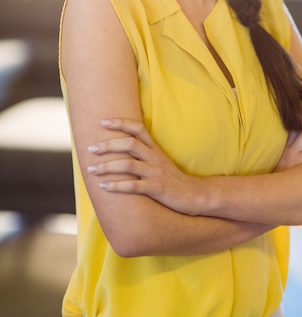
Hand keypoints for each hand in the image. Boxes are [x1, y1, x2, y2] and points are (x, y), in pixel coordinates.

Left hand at [87, 118, 202, 214]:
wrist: (195, 195)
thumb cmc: (173, 179)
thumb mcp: (159, 162)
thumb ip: (143, 154)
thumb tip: (119, 149)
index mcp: (154, 149)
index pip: (137, 129)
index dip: (120, 123)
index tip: (101, 122)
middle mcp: (155, 158)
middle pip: (129, 144)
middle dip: (108, 145)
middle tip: (91, 148)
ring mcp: (156, 173)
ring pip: (128, 165)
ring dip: (107, 166)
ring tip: (91, 170)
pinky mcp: (157, 189)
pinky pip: (134, 186)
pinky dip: (117, 186)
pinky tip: (104, 187)